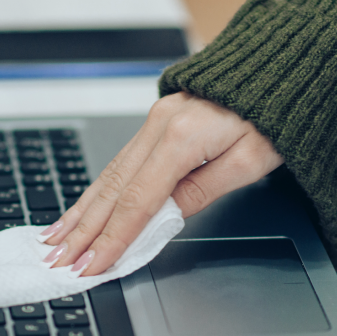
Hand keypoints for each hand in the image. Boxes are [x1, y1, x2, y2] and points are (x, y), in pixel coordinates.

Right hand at [40, 92, 283, 275]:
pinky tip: (82, 208)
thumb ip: (201, 191)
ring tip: (57, 239)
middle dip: (85, 231)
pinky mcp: (156, 122)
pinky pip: (119, 163)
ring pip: (109, 176)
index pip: (138, 202)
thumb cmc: (274, 115)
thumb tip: (164, 219)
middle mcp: (159, 126)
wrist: (280, 70)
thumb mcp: (249, 161)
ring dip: (82, 212)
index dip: (112, 239)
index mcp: (182, 138)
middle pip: (113, 191)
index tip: (92, 265)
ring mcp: (154, 122)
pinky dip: (97, 191)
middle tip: (60, 261)